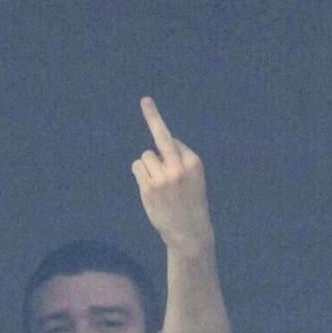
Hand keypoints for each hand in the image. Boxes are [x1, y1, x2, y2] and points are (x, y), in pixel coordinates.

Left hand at [131, 97, 213, 255]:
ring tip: (158, 185)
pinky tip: (150, 188)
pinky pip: (137, 167)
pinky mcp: (149, 188)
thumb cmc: (190, 203)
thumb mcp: (193, 179)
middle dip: (154, 117)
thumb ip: (179, 161)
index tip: (154, 111)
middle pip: (161, 137)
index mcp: (194, 162)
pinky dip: (140, 174)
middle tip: (145, 100)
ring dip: (148, 166)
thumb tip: (157, 148)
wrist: (189, 232)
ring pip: (145, 156)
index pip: (173, 142)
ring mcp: (163, 178)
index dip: (168, 147)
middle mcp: (179, 167)